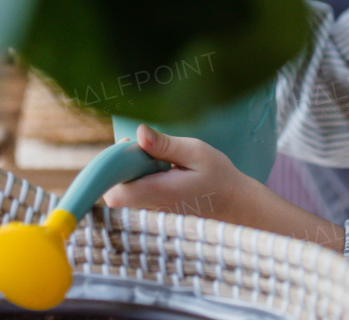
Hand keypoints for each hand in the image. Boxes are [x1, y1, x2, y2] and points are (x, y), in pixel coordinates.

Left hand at [102, 125, 251, 221]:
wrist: (236, 205)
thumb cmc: (219, 178)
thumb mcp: (196, 152)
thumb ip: (165, 145)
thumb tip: (139, 133)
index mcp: (159, 193)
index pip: (116, 192)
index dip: (112, 169)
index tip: (129, 146)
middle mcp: (152, 209)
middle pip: (114, 195)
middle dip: (120, 168)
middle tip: (141, 149)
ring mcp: (153, 215)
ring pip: (124, 196)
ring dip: (130, 174)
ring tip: (156, 160)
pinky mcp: (156, 214)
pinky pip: (136, 198)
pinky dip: (140, 181)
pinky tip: (160, 172)